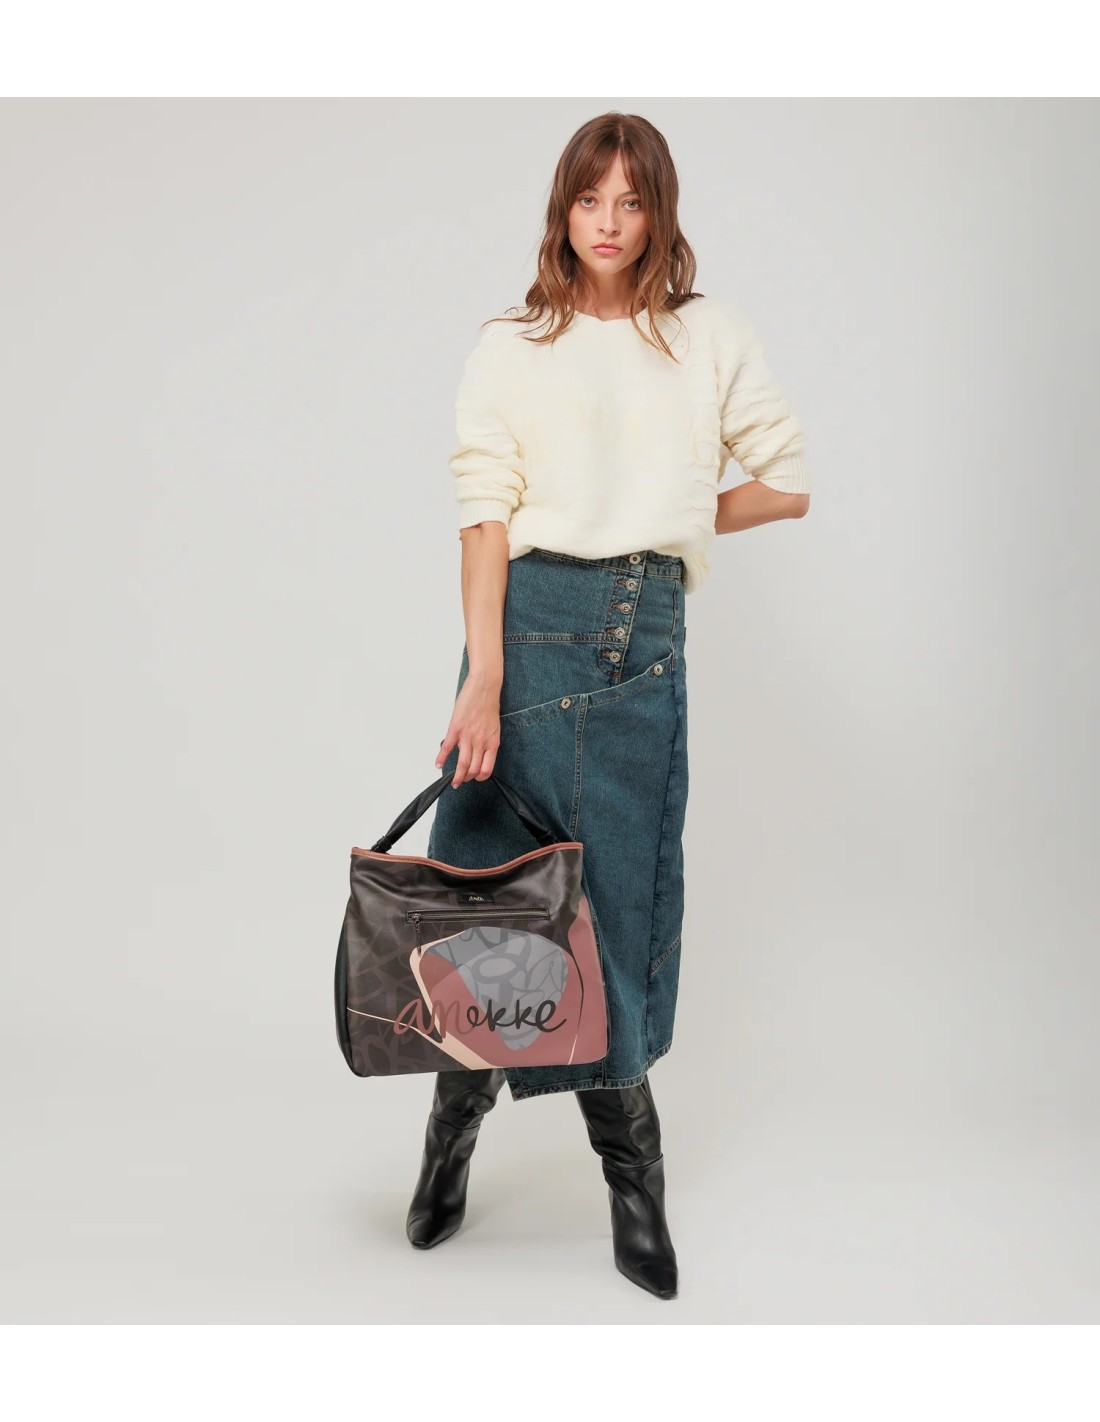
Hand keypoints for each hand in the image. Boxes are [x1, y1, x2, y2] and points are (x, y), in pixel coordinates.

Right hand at [435, 672, 501, 786]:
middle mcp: (481, 742)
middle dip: (467, 778)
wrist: (484, 686)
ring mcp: (468, 736)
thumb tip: (479, 752)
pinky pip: (447, 748)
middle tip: (461, 780)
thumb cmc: (489, 704)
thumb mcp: (493, 727)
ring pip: (462, 764)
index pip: (487, 769)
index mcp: (492, 742)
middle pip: (473, 770)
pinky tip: (438, 764)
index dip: (479, 777)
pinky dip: (441, 758)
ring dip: (456, 776)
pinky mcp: (456, 728)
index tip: (474, 777)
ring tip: (453, 781)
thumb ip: (487, 741)